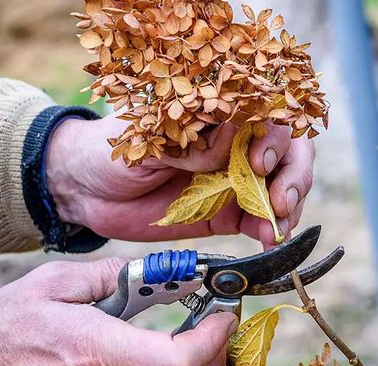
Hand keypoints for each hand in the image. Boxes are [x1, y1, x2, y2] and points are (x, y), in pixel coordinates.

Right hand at [0, 258, 237, 365]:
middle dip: (218, 356)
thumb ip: (108, 274)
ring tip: (197, 348)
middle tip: (216, 328)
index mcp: (100, 348)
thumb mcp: (51, 283)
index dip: (213, 339)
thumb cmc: (4, 330)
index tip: (221, 315)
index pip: (180, 360)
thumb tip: (153, 270)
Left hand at [46, 115, 314, 247]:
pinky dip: (271, 229)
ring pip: (281, 186)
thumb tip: (232, 139)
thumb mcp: (148, 138)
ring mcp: (233, 179)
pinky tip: (269, 239)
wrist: (84, 190)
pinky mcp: (225, 214)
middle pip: (287, 150)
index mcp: (217, 114)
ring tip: (278, 226)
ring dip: (289, 205)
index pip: (266, 115)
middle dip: (293, 175)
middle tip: (281, 201)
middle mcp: (233, 143)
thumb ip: (190, 142)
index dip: (274, 138)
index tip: (259, 163)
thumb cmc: (113, 149)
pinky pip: (259, 220)